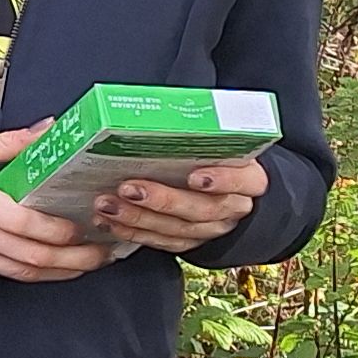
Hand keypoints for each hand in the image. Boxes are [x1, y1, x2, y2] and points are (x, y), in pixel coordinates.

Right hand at [0, 126, 118, 283]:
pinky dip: (34, 273)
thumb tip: (49, 131)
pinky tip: (55, 267)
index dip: (56, 230)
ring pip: (21, 273)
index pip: (21, 222)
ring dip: (60, 271)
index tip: (81, 227)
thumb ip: (10, 144)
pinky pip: (4, 275)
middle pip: (30, 255)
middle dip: (72, 259)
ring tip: (88, 263)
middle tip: (101, 253)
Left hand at [92, 152, 268, 254]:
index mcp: (249, 179)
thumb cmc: (216, 156)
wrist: (227, 189)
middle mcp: (233, 207)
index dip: (222, 180)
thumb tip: (155, 115)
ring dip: (138, 218)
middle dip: (163, 200)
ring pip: (178, 229)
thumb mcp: (217, 142)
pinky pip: (162, 242)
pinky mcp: (191, 242)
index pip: (244, 181)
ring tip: (108, 205)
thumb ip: (198, 135)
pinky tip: (110, 222)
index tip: (195, 176)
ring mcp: (212, 228)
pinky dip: (134, 233)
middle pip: (202, 209)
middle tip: (129, 188)